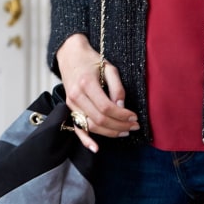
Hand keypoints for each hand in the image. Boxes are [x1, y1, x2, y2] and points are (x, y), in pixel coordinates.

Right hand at [56, 33, 139, 151]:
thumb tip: (122, 108)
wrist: (71, 55)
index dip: (122, 115)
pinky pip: (77, 128)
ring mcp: (70, 103)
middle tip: (134, 126)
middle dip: (119, 125)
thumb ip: (117, 87)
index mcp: (86, 83)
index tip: (134, 117)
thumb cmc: (92, 60)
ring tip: (125, 131)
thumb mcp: (109, 67)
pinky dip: (86, 139)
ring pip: (91, 126)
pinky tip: (96, 148)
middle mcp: (76, 96)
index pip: (106, 107)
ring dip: (109, 132)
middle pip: (99, 119)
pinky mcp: (69, 108)